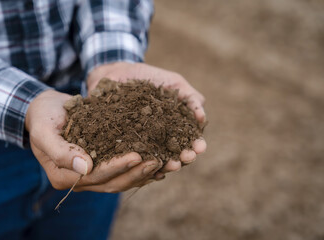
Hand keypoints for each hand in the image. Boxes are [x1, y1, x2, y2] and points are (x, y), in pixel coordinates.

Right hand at [25, 90, 162, 191]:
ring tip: (163, 162)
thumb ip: (60, 151)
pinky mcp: (101, 164)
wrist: (46, 109)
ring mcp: (91, 175)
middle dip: (136, 173)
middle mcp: (79, 180)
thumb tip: (85, 168)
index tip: (137, 156)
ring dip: (142, 173)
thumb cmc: (43, 117)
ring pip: (121, 180)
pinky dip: (139, 168)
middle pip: (112, 183)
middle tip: (158, 161)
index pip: (95, 176)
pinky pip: (122, 170)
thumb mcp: (44, 130)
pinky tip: (157, 162)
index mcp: (64, 176)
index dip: (117, 168)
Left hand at [87, 62, 206, 179]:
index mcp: (176, 125)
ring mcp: (144, 142)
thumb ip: (191, 98)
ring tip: (172, 165)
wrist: (121, 72)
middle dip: (185, 157)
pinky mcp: (126, 143)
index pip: (190, 140)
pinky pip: (135, 157)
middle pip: (176, 153)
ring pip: (158, 158)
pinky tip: (149, 170)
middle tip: (187, 158)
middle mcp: (162, 137)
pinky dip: (144, 165)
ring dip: (167, 164)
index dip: (196, 145)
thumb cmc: (151, 77)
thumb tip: (202, 119)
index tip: (200, 148)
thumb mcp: (175, 83)